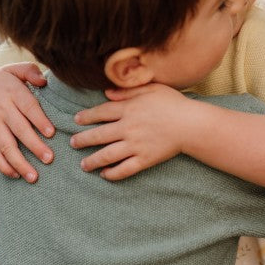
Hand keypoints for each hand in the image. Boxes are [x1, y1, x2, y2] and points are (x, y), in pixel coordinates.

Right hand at [0, 63, 54, 181]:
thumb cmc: (1, 84)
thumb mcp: (12, 71)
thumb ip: (29, 70)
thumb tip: (44, 81)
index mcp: (12, 91)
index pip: (28, 106)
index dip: (39, 120)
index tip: (51, 133)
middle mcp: (1, 109)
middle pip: (19, 129)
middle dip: (34, 145)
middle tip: (49, 159)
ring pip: (6, 146)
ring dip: (19, 163)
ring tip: (34, 177)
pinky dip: (4, 167)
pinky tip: (16, 175)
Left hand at [70, 83, 188, 179]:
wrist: (192, 124)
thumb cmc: (174, 104)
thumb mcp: (151, 89)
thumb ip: (128, 90)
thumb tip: (107, 92)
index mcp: (129, 109)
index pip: (100, 113)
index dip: (86, 117)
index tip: (76, 120)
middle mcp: (128, 128)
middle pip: (98, 135)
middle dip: (82, 140)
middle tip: (72, 143)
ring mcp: (135, 145)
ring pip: (107, 155)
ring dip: (92, 161)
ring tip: (83, 165)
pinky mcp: (144, 159)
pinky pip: (124, 169)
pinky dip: (113, 174)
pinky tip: (105, 175)